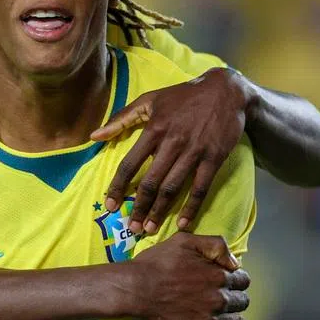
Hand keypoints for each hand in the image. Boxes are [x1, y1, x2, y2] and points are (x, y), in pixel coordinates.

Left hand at [93, 68, 249, 234]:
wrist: (225, 90)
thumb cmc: (183, 96)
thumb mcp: (150, 100)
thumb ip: (121, 118)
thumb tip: (94, 136)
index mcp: (153, 129)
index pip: (130, 164)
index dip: (117, 187)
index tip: (109, 205)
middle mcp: (172, 142)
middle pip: (150, 182)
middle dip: (138, 207)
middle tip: (131, 227)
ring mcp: (194, 151)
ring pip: (172, 187)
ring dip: (159, 211)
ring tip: (149, 228)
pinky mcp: (213, 158)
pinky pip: (200, 188)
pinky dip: (191, 208)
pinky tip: (182, 223)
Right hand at [127, 233, 248, 319]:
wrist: (133, 290)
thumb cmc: (156, 263)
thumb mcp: (185, 241)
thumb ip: (215, 246)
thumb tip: (235, 262)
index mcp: (219, 275)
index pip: (243, 281)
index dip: (235, 282)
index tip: (226, 285)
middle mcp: (219, 299)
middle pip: (242, 302)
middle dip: (234, 301)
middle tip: (221, 303)